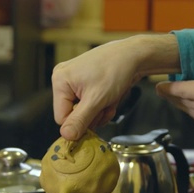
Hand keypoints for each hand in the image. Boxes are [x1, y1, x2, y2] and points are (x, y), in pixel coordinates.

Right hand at [52, 34, 179, 139]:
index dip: (80, 122)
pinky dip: (101, 105)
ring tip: (109, 100)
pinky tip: (110, 98)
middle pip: (73, 115)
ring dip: (99, 111)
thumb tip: (66, 136)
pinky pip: (88, 104)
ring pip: (83, 112)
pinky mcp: (84, 82)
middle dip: (92, 115)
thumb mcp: (96, 99)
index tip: (96, 116)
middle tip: (105, 106)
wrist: (133, 55)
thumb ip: (80, 120)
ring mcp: (74, 80)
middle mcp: (63, 79)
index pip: (61, 118)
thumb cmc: (116, 69)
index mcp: (60, 81)